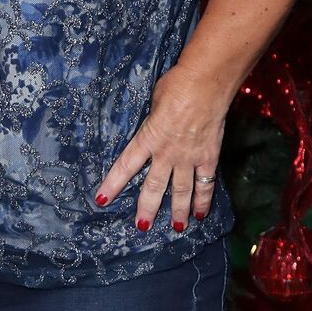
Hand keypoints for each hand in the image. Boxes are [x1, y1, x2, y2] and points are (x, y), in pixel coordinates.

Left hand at [94, 65, 226, 231]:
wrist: (206, 82)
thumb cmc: (177, 85)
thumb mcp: (154, 101)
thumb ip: (153, 119)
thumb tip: (155, 124)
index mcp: (148, 138)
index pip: (125, 166)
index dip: (112, 184)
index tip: (102, 199)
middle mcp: (166, 153)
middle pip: (153, 187)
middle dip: (146, 208)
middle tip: (142, 225)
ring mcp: (189, 157)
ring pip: (181, 191)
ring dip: (177, 211)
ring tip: (175, 228)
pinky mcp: (209, 157)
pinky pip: (206, 183)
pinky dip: (204, 200)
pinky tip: (200, 214)